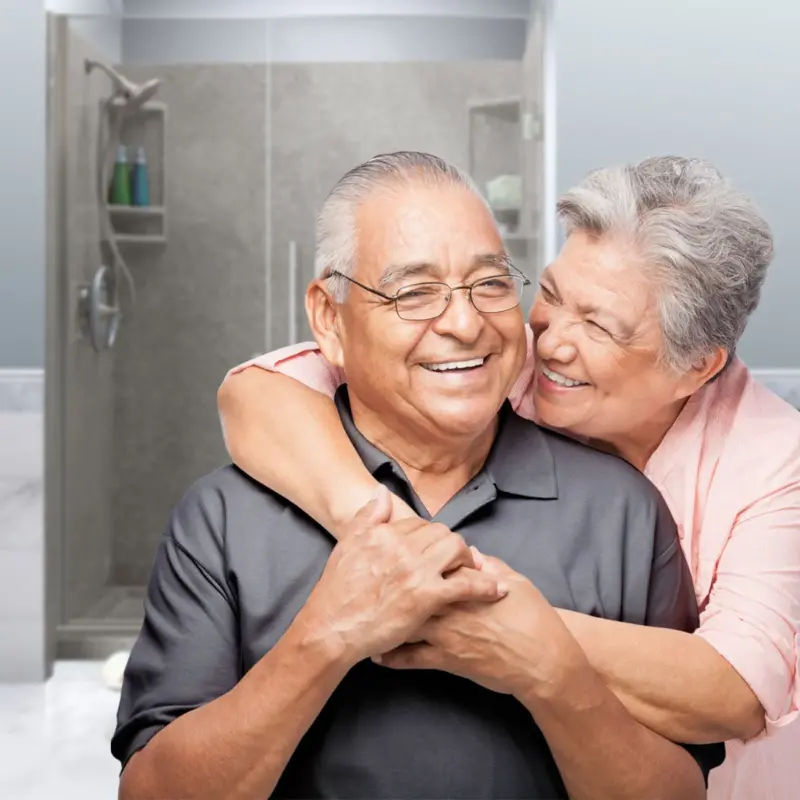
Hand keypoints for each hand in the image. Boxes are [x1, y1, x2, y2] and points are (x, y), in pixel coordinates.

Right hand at [299, 487, 508, 666]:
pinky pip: (465, 583)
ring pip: (456, 549)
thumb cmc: (338, 591)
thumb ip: (367, 516)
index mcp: (385, 532)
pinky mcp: (428, 596)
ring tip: (473, 569)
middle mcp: (402, 545)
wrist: (332, 627)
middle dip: (451, 544)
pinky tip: (497, 589)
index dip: (428, 536)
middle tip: (456, 558)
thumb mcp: (348, 544)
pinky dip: (485, 585)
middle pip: (441, 533)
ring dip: (468, 558)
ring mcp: (416, 570)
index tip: (432, 549)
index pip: (418, 523)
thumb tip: (382, 491)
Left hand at [376, 554, 587, 698]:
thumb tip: (470, 552)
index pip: (430, 563)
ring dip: (382, 620)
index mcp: (464, 583)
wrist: (542, 661)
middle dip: (388, 586)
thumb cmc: (532, 618)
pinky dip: (392, 656)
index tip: (394, 554)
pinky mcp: (446, 660)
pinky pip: (411, 658)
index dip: (409, 558)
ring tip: (364, 617)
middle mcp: (449, 606)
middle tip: (368, 583)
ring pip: (403, 622)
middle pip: (409, 589)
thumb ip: (489, 565)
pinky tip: (378, 653)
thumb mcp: (515, 581)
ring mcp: (445, 634)